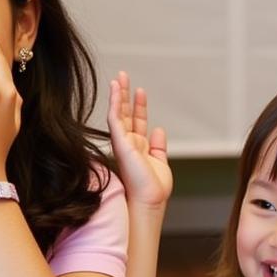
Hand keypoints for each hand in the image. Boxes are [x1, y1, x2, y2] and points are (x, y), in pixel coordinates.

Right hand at [108, 72, 171, 210]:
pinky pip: (115, 119)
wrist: (149, 200)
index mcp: (138, 148)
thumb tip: (158, 129)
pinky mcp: (120, 143)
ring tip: (119, 77)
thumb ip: (158, 146)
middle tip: (123, 76)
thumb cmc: (154, 189)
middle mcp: (129, 144)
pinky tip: (116, 90)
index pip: (137, 122)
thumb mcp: (160, 162)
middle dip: (125, 95)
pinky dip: (115, 104)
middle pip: (125, 114)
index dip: (139, 106)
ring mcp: (123, 143)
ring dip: (118, 95)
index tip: (140, 91)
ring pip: (118, 113)